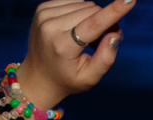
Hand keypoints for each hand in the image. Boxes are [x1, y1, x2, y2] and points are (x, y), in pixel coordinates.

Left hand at [16, 1, 134, 109]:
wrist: (38, 76)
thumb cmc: (67, 79)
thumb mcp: (90, 78)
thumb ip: (106, 58)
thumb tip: (115, 34)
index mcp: (63, 46)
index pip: (93, 24)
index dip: (114, 12)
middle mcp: (50, 26)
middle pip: (92, 11)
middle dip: (104, 23)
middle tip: (100, 42)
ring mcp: (44, 15)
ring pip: (84, 4)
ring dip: (91, 18)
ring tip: (84, 38)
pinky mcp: (42, 8)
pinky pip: (73, 1)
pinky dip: (80, 12)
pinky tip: (74, 28)